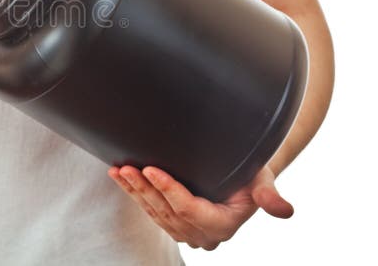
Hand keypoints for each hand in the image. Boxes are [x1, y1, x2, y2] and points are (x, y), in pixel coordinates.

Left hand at [107, 165, 292, 249]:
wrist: (244, 177)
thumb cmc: (253, 174)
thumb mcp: (263, 181)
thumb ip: (268, 196)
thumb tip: (284, 210)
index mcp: (222, 225)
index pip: (189, 209)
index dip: (169, 190)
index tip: (152, 169)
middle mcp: (202, 234)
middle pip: (167, 211)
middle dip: (145, 189)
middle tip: (128, 167)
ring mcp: (186, 231)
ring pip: (155, 212)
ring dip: (134, 191)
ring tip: (119, 171)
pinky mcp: (173, 222)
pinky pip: (150, 210)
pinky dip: (134, 193)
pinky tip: (121, 177)